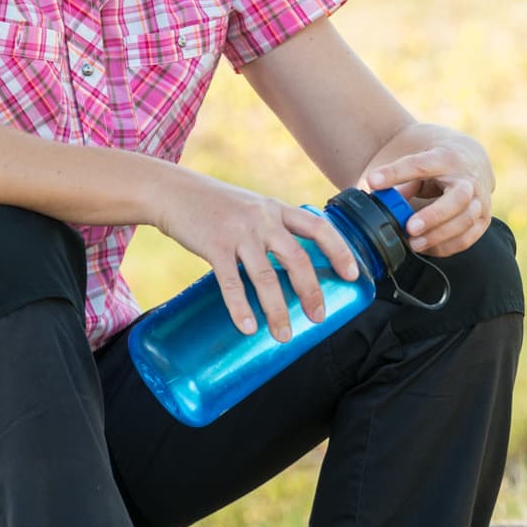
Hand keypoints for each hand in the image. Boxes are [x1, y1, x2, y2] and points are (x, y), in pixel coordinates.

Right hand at [153, 171, 362, 340]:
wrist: (173, 191)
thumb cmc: (215, 204)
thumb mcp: (253, 206)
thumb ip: (273, 227)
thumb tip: (293, 264)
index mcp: (277, 210)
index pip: (319, 228)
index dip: (339, 251)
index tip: (352, 275)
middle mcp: (263, 220)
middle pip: (297, 259)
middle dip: (311, 291)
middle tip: (319, 317)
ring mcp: (239, 233)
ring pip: (266, 277)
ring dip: (277, 310)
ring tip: (283, 335)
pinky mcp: (214, 246)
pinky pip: (230, 282)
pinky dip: (240, 307)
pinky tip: (248, 327)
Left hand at [360, 139, 493, 258]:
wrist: (470, 159)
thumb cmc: (435, 161)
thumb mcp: (417, 159)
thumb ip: (400, 177)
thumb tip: (378, 198)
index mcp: (446, 157)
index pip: (420, 164)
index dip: (395, 173)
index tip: (372, 181)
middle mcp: (468, 177)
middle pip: (458, 198)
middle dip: (434, 215)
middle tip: (409, 228)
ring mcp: (480, 199)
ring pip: (465, 220)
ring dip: (439, 235)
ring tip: (413, 243)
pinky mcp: (483, 218)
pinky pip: (468, 237)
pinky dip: (447, 246)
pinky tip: (428, 247)